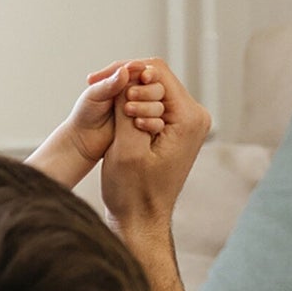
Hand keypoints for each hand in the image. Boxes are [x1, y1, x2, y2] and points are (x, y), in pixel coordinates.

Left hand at [64, 60, 165, 166]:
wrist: (83, 139)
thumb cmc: (85, 113)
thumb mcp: (94, 95)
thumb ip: (109, 83)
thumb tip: (125, 70)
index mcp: (127, 81)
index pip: (143, 72)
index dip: (143, 73)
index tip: (142, 76)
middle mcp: (138, 94)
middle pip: (156, 86)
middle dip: (146, 90)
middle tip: (129, 94)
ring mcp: (143, 111)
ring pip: (158, 105)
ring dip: (147, 106)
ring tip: (127, 109)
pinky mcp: (145, 129)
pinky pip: (157, 124)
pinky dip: (151, 122)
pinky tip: (137, 123)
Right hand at [99, 57, 210, 240]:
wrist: (141, 220)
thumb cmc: (133, 193)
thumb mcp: (125, 149)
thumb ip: (127, 109)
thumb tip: (126, 75)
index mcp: (188, 119)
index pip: (156, 72)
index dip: (124, 71)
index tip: (97, 81)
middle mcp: (194, 117)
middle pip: (157, 77)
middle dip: (127, 85)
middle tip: (104, 101)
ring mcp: (187, 123)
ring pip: (154, 90)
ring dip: (129, 98)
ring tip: (114, 119)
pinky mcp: (177, 130)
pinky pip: (155, 105)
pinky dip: (134, 109)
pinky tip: (121, 122)